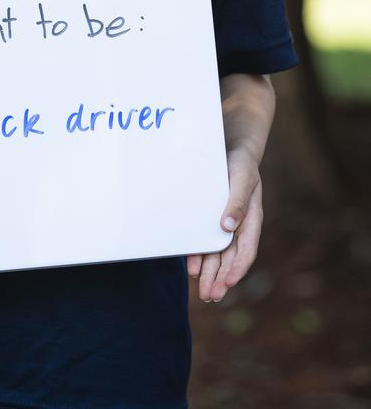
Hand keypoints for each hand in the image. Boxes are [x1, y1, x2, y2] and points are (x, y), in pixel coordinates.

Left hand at [186, 147, 262, 301]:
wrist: (230, 149)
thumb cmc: (240, 164)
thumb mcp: (242, 179)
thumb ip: (237, 202)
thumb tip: (228, 227)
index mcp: (252, 219)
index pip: (246, 250)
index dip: (237, 268)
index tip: (227, 283)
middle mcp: (239, 226)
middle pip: (230, 258)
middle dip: (221, 279)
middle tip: (210, 296)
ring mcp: (225, 225)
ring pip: (219, 255)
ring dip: (211, 274)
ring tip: (203, 292)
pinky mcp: (211, 219)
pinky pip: (206, 243)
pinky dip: (200, 257)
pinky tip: (193, 269)